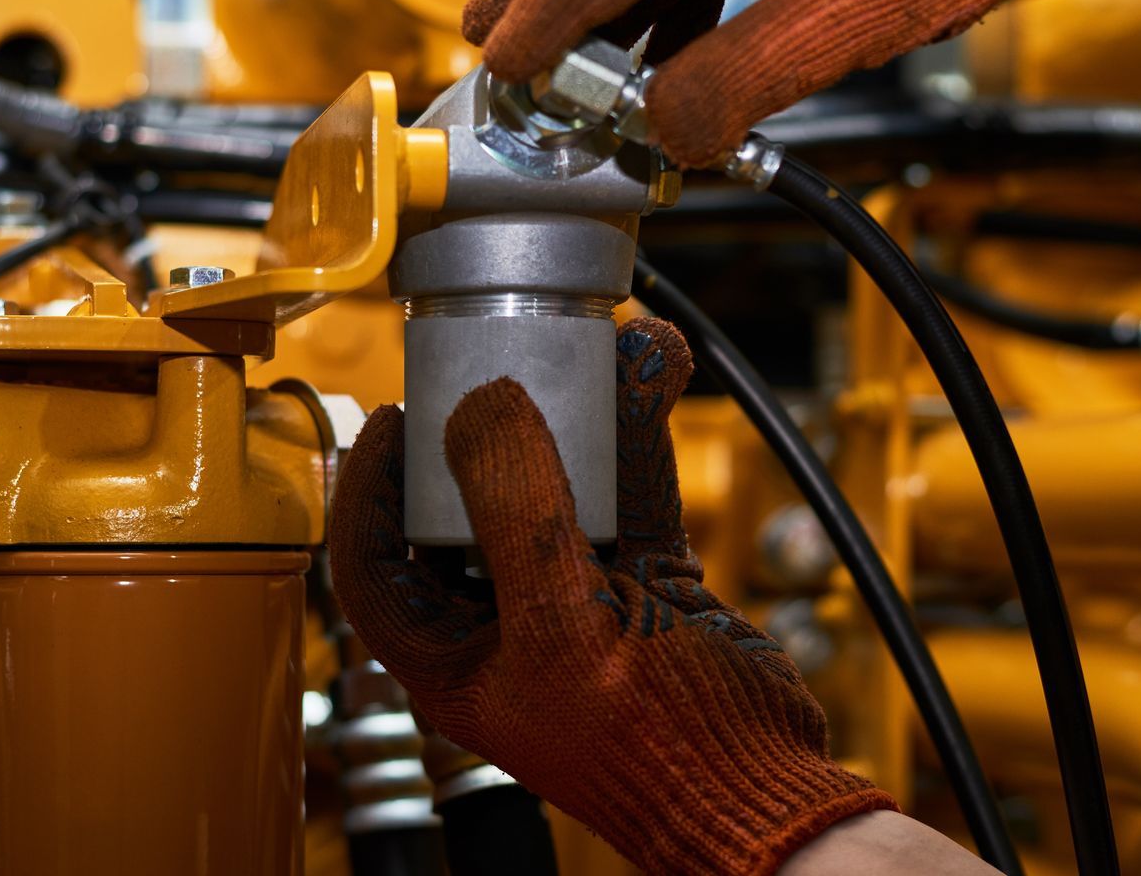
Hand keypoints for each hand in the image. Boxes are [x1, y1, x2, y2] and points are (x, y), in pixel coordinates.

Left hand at [329, 318, 895, 875]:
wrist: (771, 794)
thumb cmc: (658, 752)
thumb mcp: (564, 628)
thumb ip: (516, 513)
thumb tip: (481, 407)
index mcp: (455, 661)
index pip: (376, 564)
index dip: (368, 489)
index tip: (394, 414)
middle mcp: (507, 626)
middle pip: (466, 508)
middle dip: (487, 426)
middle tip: (496, 361)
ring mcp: (580, 600)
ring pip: (559, 485)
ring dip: (578, 412)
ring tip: (598, 345)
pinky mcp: (647, 582)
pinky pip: (628, 491)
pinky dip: (638, 433)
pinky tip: (651, 372)